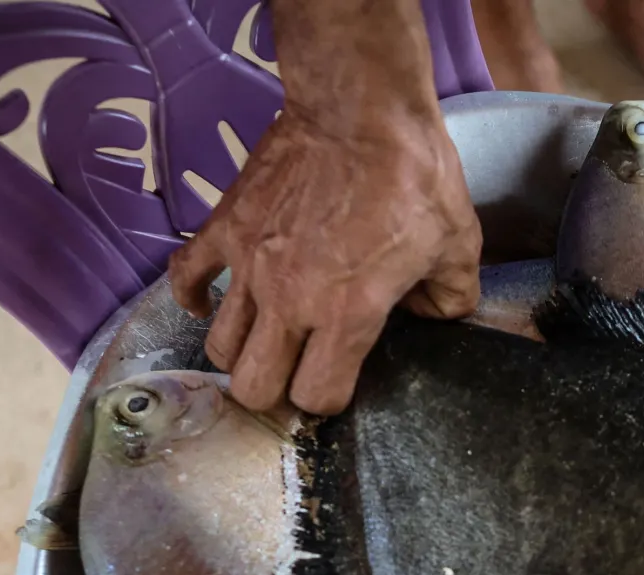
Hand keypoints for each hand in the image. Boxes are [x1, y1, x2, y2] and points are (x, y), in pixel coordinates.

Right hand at [169, 106, 481, 414]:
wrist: (360, 107)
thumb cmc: (413, 174)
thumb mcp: (457, 244)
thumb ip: (451, 298)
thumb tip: (436, 316)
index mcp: (346, 314)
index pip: (316, 397)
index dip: (328, 398)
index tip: (337, 381)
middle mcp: (288, 301)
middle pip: (254, 388)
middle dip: (276, 391)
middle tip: (293, 371)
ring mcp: (248, 265)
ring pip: (219, 347)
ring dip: (241, 352)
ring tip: (263, 339)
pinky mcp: (224, 228)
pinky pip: (185, 278)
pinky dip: (193, 297)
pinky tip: (211, 301)